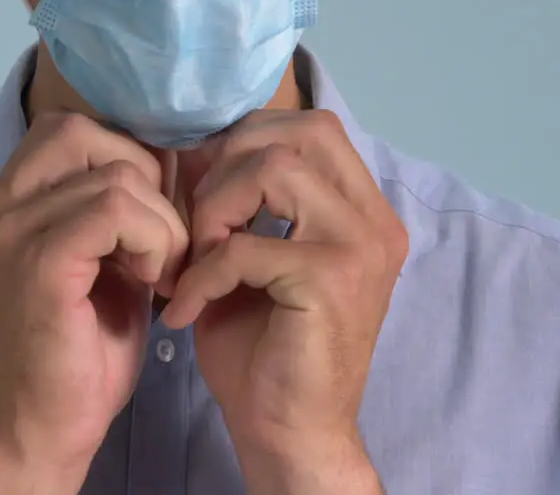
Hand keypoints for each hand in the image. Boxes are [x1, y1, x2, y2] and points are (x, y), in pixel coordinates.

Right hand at [0, 113, 188, 492]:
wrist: (43, 431)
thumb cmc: (78, 354)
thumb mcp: (101, 262)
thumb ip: (118, 208)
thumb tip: (169, 154)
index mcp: (1, 205)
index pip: (67, 131)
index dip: (125, 159)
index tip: (153, 219)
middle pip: (82, 133)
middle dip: (142, 177)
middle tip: (162, 240)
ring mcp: (8, 232)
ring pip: (115, 176)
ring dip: (162, 223)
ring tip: (161, 273)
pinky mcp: (37, 262)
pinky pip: (116, 210)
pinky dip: (155, 240)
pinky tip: (156, 281)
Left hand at [163, 110, 406, 493]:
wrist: (290, 434)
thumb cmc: (265, 349)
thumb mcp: (254, 257)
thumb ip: (243, 202)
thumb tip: (200, 146)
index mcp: (363, 212)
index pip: (313, 126)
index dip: (247, 140)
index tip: (203, 185)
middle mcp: (374, 221)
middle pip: (301, 131)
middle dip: (231, 161)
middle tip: (198, 219)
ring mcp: (360, 248)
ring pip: (276, 167)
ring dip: (217, 207)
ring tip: (196, 256)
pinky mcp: (329, 281)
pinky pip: (246, 246)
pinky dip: (203, 272)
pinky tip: (184, 308)